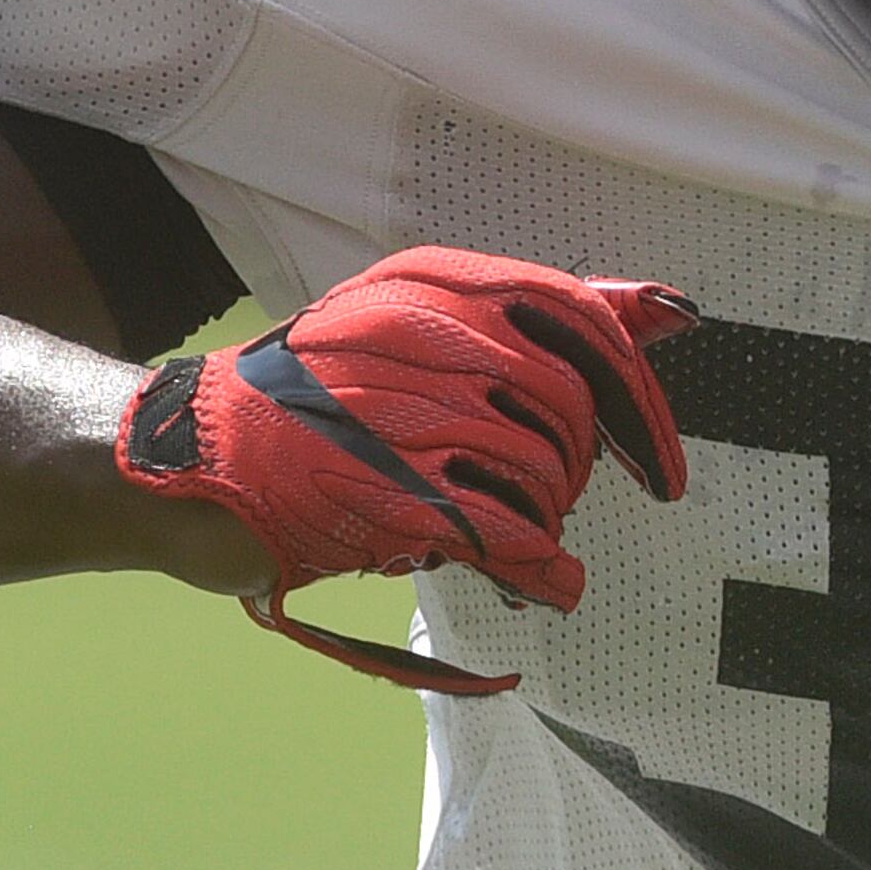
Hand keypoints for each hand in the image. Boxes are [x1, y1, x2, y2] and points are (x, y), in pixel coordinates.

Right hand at [116, 248, 694, 692]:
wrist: (197, 459)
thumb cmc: (322, 397)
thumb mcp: (426, 327)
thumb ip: (549, 321)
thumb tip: (674, 311)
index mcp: (434, 284)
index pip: (581, 320)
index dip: (639, 396)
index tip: (662, 461)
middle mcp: (418, 337)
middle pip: (571, 408)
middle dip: (581, 470)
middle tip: (552, 497)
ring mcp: (399, 416)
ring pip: (544, 474)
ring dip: (546, 518)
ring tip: (507, 528)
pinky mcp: (385, 495)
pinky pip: (507, 534)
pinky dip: (541, 570)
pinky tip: (544, 585)